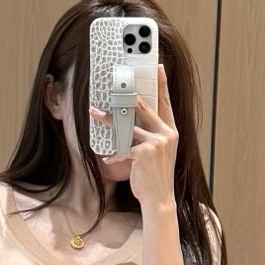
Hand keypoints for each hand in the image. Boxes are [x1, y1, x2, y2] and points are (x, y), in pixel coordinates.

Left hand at [90, 61, 178, 209]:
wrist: (159, 198)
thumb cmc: (154, 176)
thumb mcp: (157, 152)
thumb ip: (148, 135)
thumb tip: (129, 120)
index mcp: (171, 131)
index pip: (166, 102)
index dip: (162, 83)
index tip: (158, 66)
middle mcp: (166, 133)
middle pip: (143, 107)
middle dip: (126, 95)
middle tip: (115, 83)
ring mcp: (157, 142)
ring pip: (127, 125)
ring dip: (107, 120)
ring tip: (93, 113)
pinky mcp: (144, 152)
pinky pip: (123, 148)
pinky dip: (114, 155)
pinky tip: (107, 160)